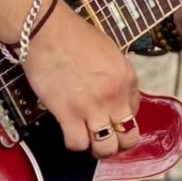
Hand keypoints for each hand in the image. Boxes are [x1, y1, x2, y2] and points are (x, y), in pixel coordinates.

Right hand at [24, 1, 141, 157]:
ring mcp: (92, 108)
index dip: (123, 117)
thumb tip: (110, 91)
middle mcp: (114, 96)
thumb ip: (114, 74)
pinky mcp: (68, 114)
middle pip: (128, 137)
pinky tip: (70, 134)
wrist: (46, 31)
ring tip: (89, 142)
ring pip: (106, 147)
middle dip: (119, 143)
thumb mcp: (107, 50)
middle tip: (107, 139)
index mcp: (126, 77)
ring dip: (98, 149)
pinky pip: (78, 143)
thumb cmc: (72, 34)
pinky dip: (74, 144)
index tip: (112, 116)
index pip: (135, 110)